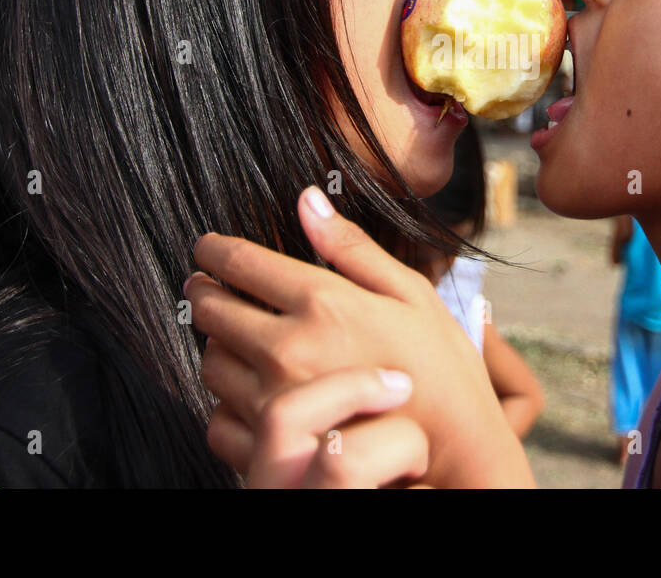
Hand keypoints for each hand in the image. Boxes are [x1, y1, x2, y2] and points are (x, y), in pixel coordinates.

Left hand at [186, 187, 534, 487]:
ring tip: (235, 337)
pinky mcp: (269, 446)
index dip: (214, 250)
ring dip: (216, 343)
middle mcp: (287, 349)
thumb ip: (353, 249)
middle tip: (207, 286)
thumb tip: (308, 201)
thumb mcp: (412, 295)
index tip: (206, 247)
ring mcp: (274, 401)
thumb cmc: (443, 372)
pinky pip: (218, 413)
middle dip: (204, 291)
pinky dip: (226, 395)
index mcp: (322, 303)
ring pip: (210, 361)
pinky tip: (248, 387)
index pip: (240, 263)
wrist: (456, 458)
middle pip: (211, 309)